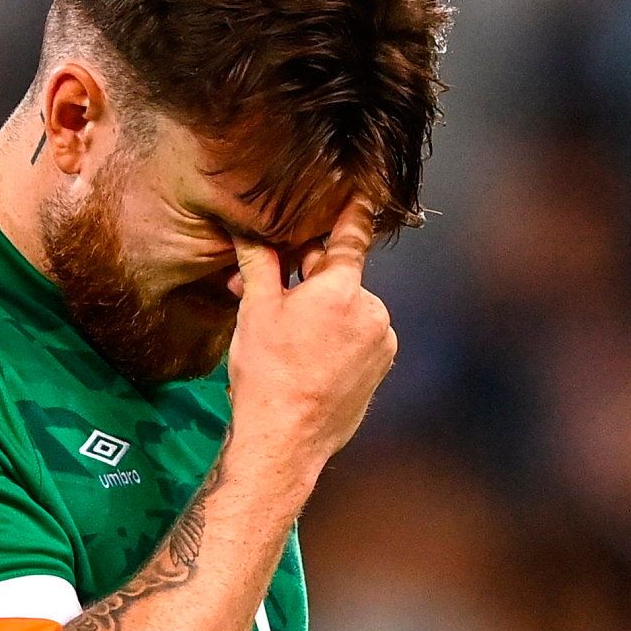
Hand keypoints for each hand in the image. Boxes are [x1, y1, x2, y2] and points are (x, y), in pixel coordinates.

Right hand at [226, 198, 395, 478]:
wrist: (286, 440)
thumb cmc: (267, 375)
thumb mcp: (256, 311)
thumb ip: (261, 262)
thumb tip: (248, 227)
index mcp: (341, 289)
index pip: (351, 235)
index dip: (352, 210)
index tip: (363, 189)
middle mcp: (372, 310)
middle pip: (341, 277)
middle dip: (307, 279)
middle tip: (270, 293)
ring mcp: (382, 340)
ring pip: (349, 309)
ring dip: (323, 311)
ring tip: (287, 336)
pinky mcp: (383, 366)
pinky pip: (360, 337)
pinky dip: (339, 338)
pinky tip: (310, 357)